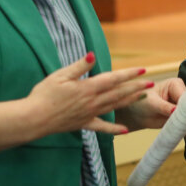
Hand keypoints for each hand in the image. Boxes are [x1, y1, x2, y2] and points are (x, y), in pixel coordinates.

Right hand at [27, 53, 151, 135]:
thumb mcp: (60, 76)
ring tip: (143, 96)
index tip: (143, 70)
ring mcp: (89, 114)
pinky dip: (114, 129)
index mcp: (87, 88)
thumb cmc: (43, 95)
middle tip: (151, 82)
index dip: (129, 74)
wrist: (34, 119)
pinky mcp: (84, 124)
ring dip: (130, 101)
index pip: (113, 79)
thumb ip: (79, 67)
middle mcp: (92, 102)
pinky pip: (102, 128)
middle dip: (136, 87)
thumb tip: (93, 54)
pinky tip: (126, 131)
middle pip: (118, 93)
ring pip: (114, 106)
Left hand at [116, 77, 185, 131]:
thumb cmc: (140, 102)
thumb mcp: (151, 103)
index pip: (185, 95)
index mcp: (175, 84)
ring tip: (183, 129)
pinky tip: (182, 131)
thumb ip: (164, 107)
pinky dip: (185, 128)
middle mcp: (181, 94)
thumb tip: (176, 110)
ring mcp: (181, 106)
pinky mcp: (180, 116)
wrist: (135, 114)